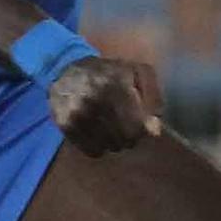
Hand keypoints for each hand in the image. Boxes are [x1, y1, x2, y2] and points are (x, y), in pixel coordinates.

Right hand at [47, 56, 162, 156]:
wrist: (66, 70)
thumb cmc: (108, 72)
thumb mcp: (137, 72)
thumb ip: (153, 97)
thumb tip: (155, 130)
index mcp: (115, 85)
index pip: (137, 126)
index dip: (143, 130)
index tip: (142, 125)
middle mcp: (94, 100)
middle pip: (124, 139)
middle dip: (130, 137)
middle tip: (126, 128)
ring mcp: (77, 114)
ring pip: (109, 147)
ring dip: (115, 142)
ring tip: (111, 129)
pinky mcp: (65, 125)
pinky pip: (92, 151)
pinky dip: (99, 147)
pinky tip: (98, 134)